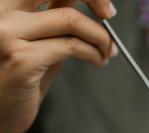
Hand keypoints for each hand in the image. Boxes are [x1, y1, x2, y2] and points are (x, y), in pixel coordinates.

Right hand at [0, 0, 118, 132]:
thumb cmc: (18, 82)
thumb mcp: (39, 43)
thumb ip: (57, 23)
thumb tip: (92, 7)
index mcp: (7, 6)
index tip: (104, 7)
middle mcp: (3, 14)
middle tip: (110, 16)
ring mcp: (8, 34)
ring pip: (70, 19)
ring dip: (100, 36)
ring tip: (107, 51)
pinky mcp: (21, 59)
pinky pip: (71, 46)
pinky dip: (93, 53)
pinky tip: (98, 61)